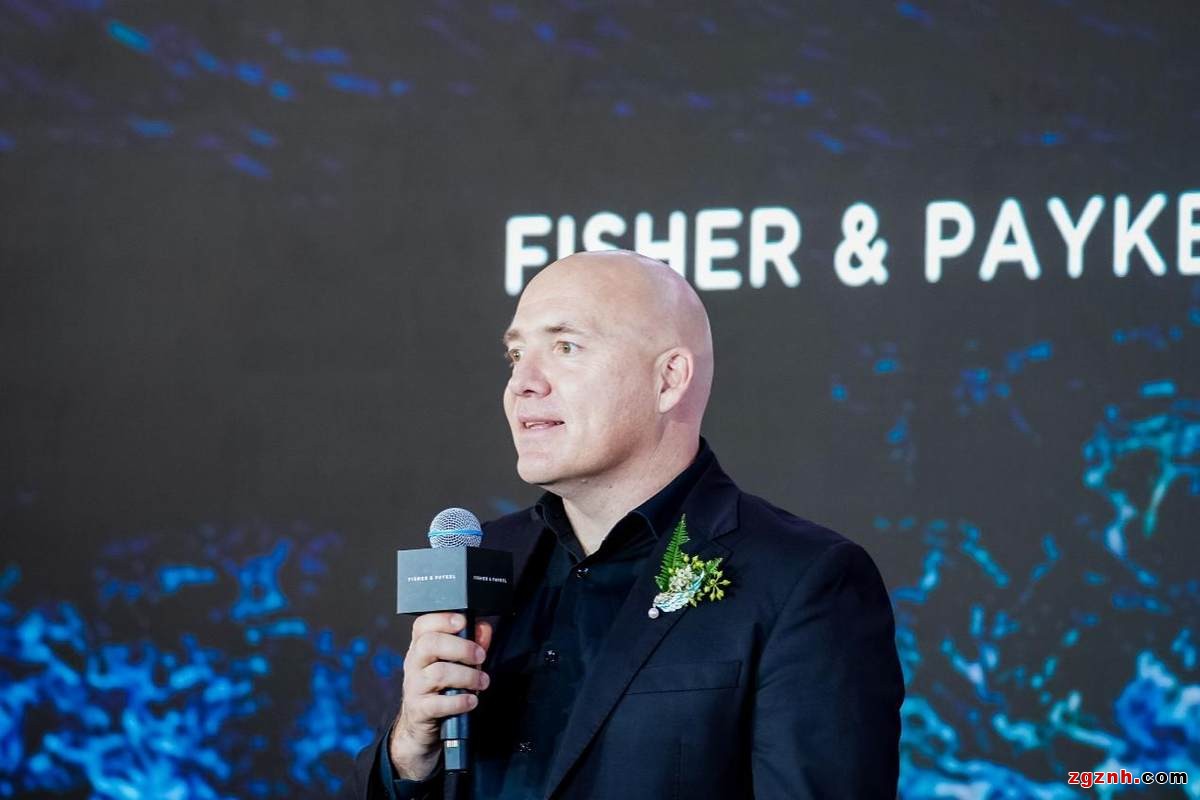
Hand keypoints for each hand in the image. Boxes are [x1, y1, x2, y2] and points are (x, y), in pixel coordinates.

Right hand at [388, 612, 493, 780]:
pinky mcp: (419, 710)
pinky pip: (438, 703)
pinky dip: (459, 701)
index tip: (462, 622)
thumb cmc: (441, 688)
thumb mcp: (456, 663)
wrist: (420, 724)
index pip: (423, 625)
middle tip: (480, 656)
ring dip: (467, 676)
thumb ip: (471, 644)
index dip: (442, 619)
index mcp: (421, 647)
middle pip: (429, 644)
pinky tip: (471, 700)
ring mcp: (414, 687)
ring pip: (438, 673)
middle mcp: (414, 663)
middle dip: (461, 648)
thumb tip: (484, 628)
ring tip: (482, 681)